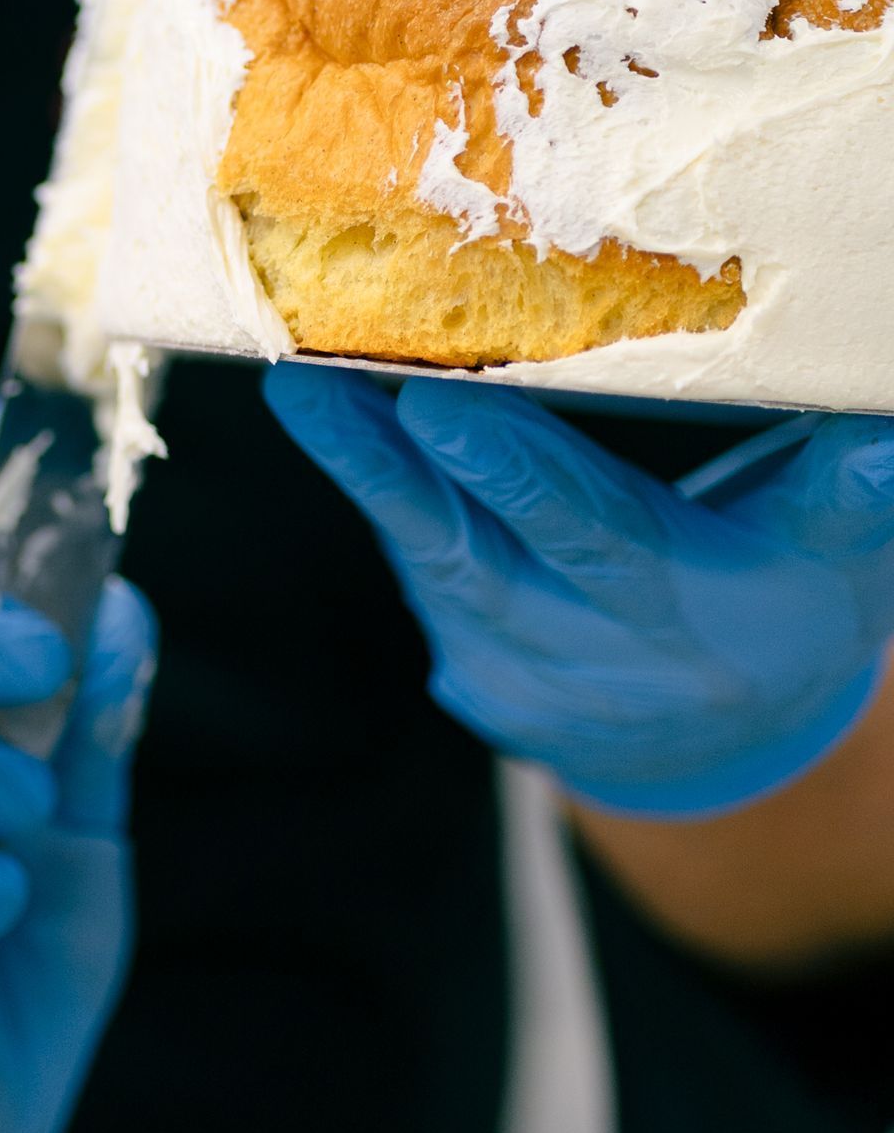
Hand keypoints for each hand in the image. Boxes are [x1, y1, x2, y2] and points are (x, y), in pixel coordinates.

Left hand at [265, 364, 893, 818]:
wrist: (736, 749)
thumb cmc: (793, 605)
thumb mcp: (838, 557)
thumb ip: (853, 497)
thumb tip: (882, 435)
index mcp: (689, 616)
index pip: (592, 533)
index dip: (513, 471)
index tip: (438, 407)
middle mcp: (594, 660)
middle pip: (476, 548)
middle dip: (391, 466)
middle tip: (312, 383)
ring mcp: (520, 680)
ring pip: (429, 561)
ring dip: (358, 471)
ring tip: (297, 385)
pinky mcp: (472, 684)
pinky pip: (421, 579)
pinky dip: (379, 503)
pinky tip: (331, 423)